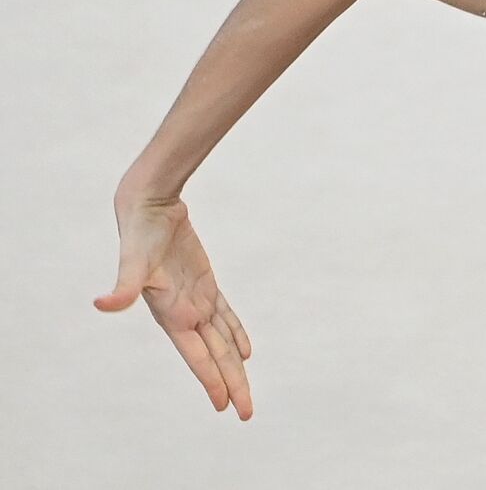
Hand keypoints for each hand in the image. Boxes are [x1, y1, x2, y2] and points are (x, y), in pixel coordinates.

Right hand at [94, 183, 253, 419]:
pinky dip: (236, 332)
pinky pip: (225, 314)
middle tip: (247, 413)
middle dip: (231, 384)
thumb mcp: (135, 262)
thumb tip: (102, 304)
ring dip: (234, 365)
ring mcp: (196, 299)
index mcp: (174, 315)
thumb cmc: (140, 235)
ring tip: (245, 391)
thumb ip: (123, 286)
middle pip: (215, 356)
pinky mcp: (205, 283)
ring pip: (222, 339)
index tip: (226, 406)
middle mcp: (186, 313)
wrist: (147, 209)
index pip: (198, 357)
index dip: (212, 381)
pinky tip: (246, 351)